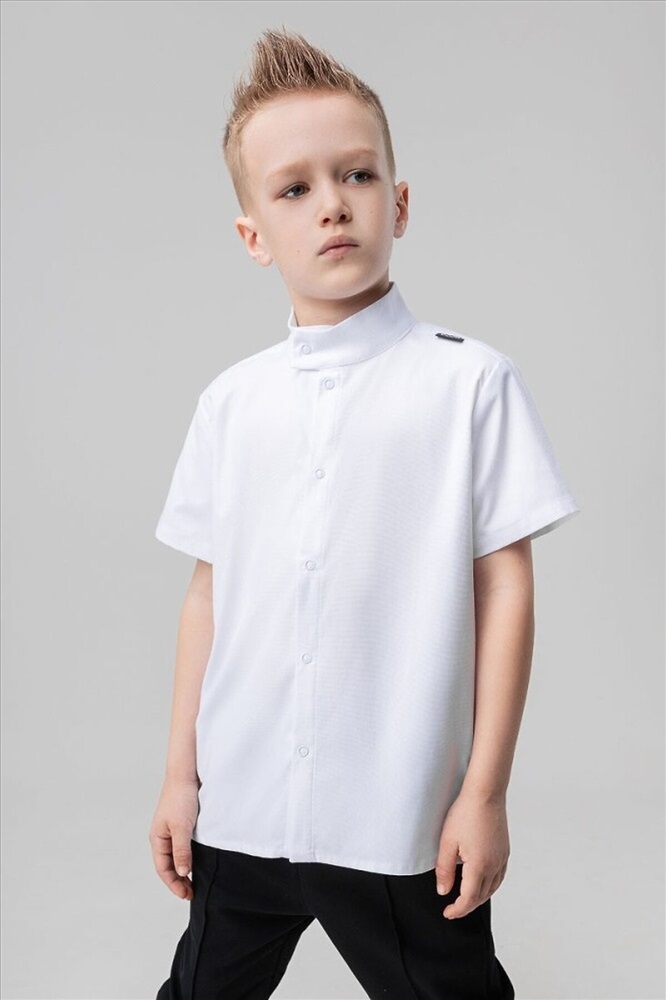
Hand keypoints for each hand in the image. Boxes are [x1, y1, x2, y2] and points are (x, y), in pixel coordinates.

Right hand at [149, 778, 199, 900]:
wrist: (187, 774)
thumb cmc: (181, 797)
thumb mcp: (182, 827)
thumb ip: (182, 851)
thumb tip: (183, 873)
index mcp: (157, 838)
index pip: (163, 869)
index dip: (174, 884)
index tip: (186, 894)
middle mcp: (162, 836)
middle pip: (168, 865)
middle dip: (178, 881)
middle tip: (192, 893)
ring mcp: (172, 830)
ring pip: (175, 857)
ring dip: (183, 870)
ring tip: (194, 882)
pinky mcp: (182, 824)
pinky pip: (183, 847)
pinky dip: (188, 857)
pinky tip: (198, 861)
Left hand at [435, 790, 509, 918]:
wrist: (485, 794)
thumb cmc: (466, 813)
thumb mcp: (447, 842)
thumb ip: (444, 869)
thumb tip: (443, 891)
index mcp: (479, 866)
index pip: (468, 899)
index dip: (457, 910)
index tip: (448, 913)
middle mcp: (494, 865)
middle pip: (481, 896)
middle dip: (467, 906)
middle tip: (453, 909)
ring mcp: (502, 858)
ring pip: (492, 888)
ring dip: (479, 898)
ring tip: (466, 899)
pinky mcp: (505, 851)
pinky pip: (499, 876)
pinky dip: (490, 886)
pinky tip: (482, 882)